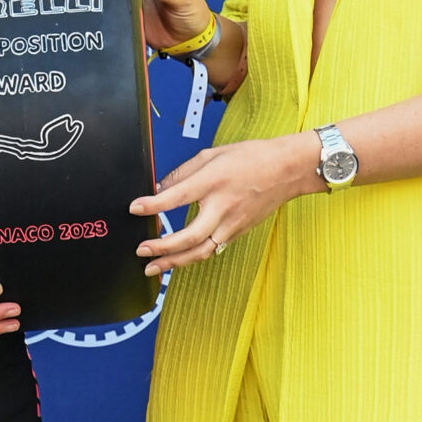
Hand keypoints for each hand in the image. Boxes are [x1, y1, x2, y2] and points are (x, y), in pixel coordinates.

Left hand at [129, 132, 322, 272]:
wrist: (287, 170)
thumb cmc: (251, 157)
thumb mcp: (212, 154)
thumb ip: (183, 172)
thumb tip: (159, 188)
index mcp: (214, 181)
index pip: (178, 197)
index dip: (154, 205)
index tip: (135, 208)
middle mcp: (223, 206)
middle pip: (189, 236)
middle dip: (162, 247)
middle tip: (141, 250)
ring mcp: (232, 223)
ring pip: (201, 251)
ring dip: (174, 263)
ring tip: (153, 267)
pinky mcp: (237, 232)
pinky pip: (211, 249)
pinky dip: (192, 256)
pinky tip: (177, 260)